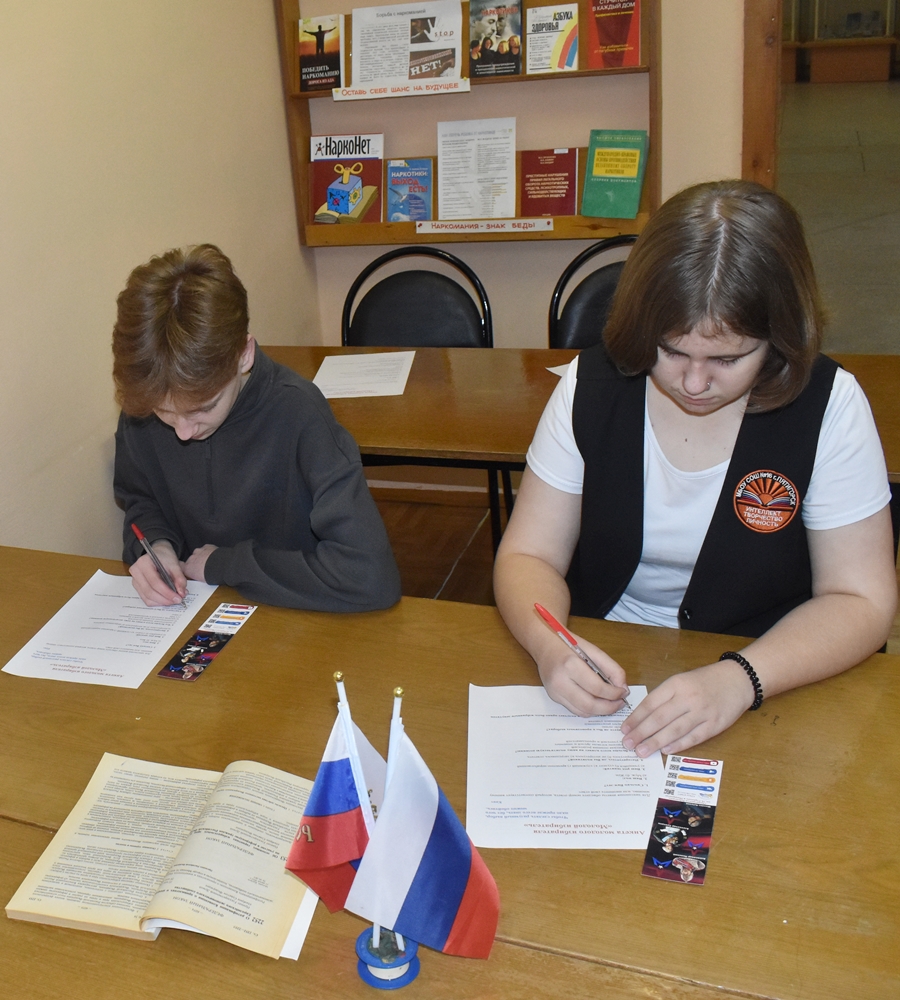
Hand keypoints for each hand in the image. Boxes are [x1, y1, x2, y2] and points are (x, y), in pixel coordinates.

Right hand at [129, 540, 187, 606]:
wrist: (158, 554)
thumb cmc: (165, 557)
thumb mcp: (175, 564)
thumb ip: (179, 578)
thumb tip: (182, 593)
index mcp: (144, 563)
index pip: (155, 582)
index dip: (167, 592)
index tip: (178, 598)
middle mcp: (136, 572)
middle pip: (149, 592)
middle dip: (165, 599)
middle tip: (178, 600)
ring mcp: (135, 580)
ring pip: (147, 598)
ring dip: (162, 602)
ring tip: (174, 599)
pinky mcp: (137, 587)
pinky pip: (146, 599)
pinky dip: (157, 602)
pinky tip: (167, 599)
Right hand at [181, 544, 217, 581]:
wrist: (220, 566)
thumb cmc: (210, 575)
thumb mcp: (201, 580)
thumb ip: (196, 576)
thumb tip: (198, 576)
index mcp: (187, 568)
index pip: (181, 566)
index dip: (185, 567)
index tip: (189, 570)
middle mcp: (191, 558)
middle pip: (191, 560)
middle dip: (196, 563)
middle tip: (204, 568)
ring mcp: (199, 551)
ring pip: (199, 554)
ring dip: (203, 557)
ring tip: (211, 562)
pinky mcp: (207, 546)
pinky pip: (206, 549)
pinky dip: (209, 552)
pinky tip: (215, 556)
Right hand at [538, 634, 629, 716]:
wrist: (544, 645)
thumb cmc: (569, 645)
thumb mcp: (593, 650)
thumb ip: (611, 668)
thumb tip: (623, 688)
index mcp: (570, 665)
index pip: (597, 688)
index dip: (614, 694)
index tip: (624, 692)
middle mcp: (560, 681)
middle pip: (589, 705)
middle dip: (609, 707)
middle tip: (620, 703)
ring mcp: (555, 692)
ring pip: (583, 712)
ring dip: (600, 711)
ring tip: (611, 704)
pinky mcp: (554, 698)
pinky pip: (575, 710)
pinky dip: (590, 710)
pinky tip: (598, 702)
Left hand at [620, 660, 753, 756]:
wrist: (738, 679)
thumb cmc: (705, 681)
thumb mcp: (681, 681)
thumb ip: (665, 697)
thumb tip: (642, 718)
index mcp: (676, 684)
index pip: (651, 703)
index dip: (636, 718)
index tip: (624, 729)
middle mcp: (688, 697)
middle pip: (659, 718)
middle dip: (641, 733)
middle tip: (627, 744)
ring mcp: (703, 712)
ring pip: (674, 730)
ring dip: (656, 742)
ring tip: (641, 751)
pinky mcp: (715, 724)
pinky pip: (693, 737)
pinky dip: (678, 745)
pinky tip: (665, 751)